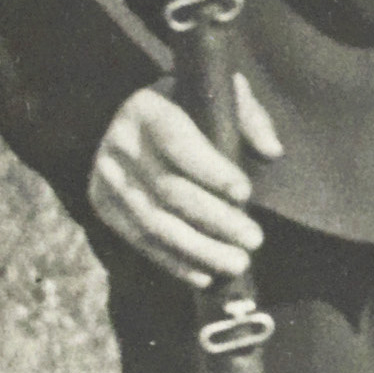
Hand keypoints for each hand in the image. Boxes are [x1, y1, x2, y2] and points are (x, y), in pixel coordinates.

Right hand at [86, 76, 279, 285]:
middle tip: (253, 239)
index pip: (178, 142)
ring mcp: (106, 176)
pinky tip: (204, 275)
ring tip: (237, 263)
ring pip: (153, 223)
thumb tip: (272, 152)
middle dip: (215, 219)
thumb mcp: (218, 97)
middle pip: (168, 190)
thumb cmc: (189, 107)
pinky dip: (173, 261)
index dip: (211, 170)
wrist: (136, 121)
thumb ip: (250, 117)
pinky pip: (138, 240)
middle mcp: (118, 142)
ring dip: (198, 250)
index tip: (244, 193)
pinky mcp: (102, 204)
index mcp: (145, 108)